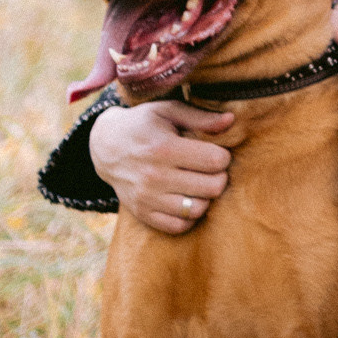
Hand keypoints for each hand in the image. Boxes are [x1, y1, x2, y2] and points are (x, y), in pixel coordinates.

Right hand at [89, 98, 241, 233]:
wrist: (105, 146)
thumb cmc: (143, 125)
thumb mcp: (168, 111)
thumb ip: (201, 117)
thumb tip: (232, 121)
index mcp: (164, 148)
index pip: (215, 161)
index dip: (223, 156)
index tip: (216, 152)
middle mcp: (155, 176)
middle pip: (212, 187)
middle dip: (219, 176)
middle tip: (211, 169)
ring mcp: (147, 198)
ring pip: (198, 209)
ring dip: (206, 197)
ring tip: (199, 183)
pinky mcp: (142, 213)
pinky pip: (178, 226)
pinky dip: (189, 216)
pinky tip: (187, 198)